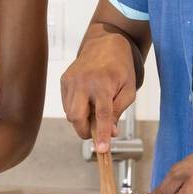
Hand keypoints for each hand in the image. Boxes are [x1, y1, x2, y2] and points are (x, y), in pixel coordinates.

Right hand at [60, 32, 135, 151]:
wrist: (105, 44)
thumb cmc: (120, 68)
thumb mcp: (128, 90)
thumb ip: (118, 112)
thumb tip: (109, 133)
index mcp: (103, 83)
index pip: (101, 115)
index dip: (101, 134)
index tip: (102, 150)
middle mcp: (83, 82)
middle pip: (76, 117)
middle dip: (85, 131)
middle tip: (96, 132)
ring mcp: (71, 80)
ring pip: (69, 113)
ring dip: (81, 120)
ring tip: (94, 110)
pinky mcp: (64, 80)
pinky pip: (66, 104)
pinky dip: (76, 109)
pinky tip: (87, 101)